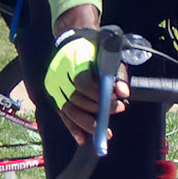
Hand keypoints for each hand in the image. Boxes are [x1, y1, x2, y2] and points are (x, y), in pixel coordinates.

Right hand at [45, 20, 128, 144]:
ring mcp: (54, 86)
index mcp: (72, 62)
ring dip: (86, 125)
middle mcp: (59, 75)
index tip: (117, 103)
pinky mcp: (53, 95)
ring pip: (68, 110)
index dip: (101, 97)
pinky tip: (82, 139)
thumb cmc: (94, 49)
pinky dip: (73, 128)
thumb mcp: (109, 56)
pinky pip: (63, 114)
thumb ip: (117, 75)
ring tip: (102, 133)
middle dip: (97, 111)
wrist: (73, 39)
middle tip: (115, 112)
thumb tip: (123, 93)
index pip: (84, 85)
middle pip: (76, 100)